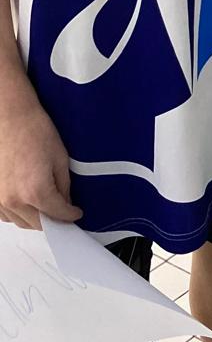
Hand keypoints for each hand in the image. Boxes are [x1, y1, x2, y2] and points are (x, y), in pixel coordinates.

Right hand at [0, 81, 81, 228]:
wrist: (9, 117)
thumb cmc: (34, 131)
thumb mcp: (60, 158)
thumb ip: (64, 186)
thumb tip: (66, 202)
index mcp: (36, 191)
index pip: (57, 215)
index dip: (70, 215)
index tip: (76, 214)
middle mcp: (14, 200)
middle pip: (38, 224)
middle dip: (53, 220)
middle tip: (63, 211)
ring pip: (21, 222)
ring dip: (35, 218)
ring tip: (47, 206)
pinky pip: (6, 215)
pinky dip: (18, 213)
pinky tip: (27, 202)